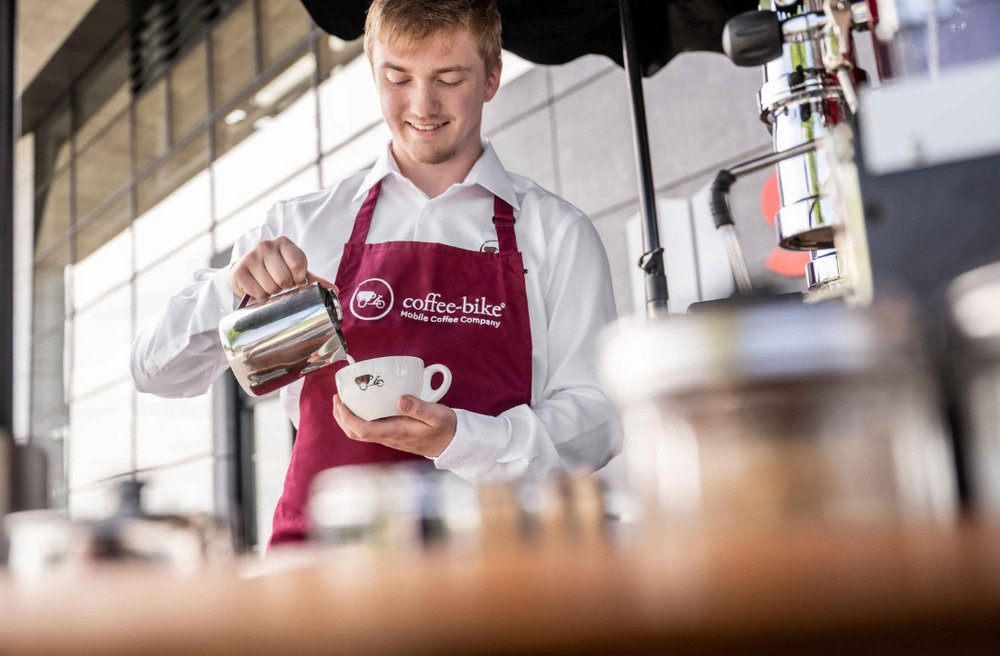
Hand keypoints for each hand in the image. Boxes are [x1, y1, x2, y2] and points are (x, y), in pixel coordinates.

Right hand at [231, 236, 335, 299]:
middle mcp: (266, 245)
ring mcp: (251, 256)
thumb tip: (334, 291)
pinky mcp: (239, 270)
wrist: (247, 270)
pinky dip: (260, 296)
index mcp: (284, 243)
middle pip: (284, 278)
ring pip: (270, 287)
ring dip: (272, 292)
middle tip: (280, 284)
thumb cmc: (276, 270)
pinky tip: (258, 288)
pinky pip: (257, 292)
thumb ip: (314, 280)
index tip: (295, 280)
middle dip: (285, 287)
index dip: (298, 279)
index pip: (298, 265)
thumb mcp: (295, 271)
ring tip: (269, 285)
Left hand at [332, 394, 457, 457]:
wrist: (451, 443)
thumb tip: (399, 399)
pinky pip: (368, 428)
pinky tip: (362, 406)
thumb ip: (418, 407)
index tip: (340, 402)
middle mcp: (388, 437)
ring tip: (344, 401)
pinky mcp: (392, 433)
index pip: (362, 430)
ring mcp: (388, 437)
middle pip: (355, 433)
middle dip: (341, 417)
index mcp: (395, 432)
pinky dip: (358, 418)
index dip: (347, 418)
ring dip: (347, 419)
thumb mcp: (436, 415)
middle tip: (338, 398)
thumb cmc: (444, 428)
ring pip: (359, 433)